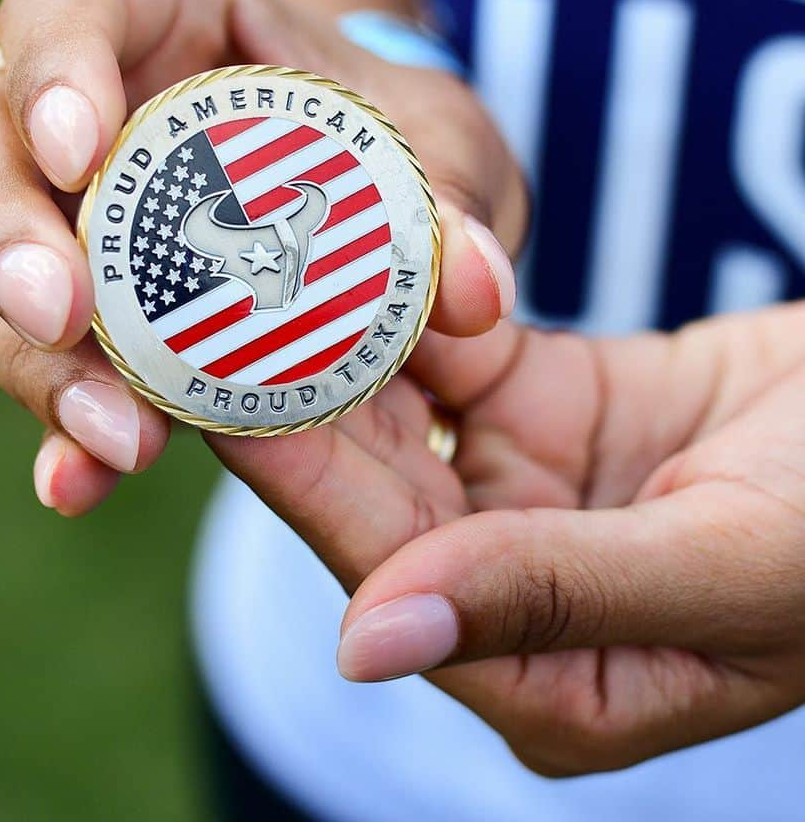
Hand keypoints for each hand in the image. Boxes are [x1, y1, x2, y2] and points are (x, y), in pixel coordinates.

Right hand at [0, 0, 525, 513]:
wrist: (381, 213)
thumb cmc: (395, 143)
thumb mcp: (443, 149)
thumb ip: (454, 202)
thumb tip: (471, 289)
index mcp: (163, 21)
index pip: (66, 6)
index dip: (50, 67)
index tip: (77, 152)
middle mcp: (88, 117)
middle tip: (60, 313)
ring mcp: (65, 218)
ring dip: (23, 356)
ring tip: (117, 436)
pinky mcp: (81, 317)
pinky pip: (32, 365)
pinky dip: (53, 426)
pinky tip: (81, 484)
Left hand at [206, 303, 804, 774]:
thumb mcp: (724, 566)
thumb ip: (549, 599)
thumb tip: (364, 644)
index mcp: (552, 678)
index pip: (390, 571)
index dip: (298, 484)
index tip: (213, 398)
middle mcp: (513, 588)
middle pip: (375, 486)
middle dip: (292, 401)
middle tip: (202, 312)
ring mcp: (522, 489)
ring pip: (404, 411)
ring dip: (333, 340)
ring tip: (250, 266)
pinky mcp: (540, 406)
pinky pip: (455, 350)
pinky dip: (408, 299)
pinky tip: (346, 249)